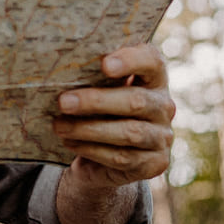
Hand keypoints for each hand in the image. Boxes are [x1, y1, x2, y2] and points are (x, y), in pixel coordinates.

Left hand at [53, 43, 174, 192]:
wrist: (103, 157)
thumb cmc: (98, 111)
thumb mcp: (97, 89)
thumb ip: (91, 75)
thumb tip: (60, 69)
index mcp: (153, 79)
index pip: (152, 61)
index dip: (131, 60)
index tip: (104, 65)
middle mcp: (163, 106)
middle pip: (136, 100)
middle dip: (96, 101)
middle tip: (63, 102)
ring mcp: (162, 136)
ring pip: (129, 132)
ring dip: (89, 129)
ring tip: (59, 126)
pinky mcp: (154, 163)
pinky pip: (122, 157)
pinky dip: (92, 150)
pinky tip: (70, 142)